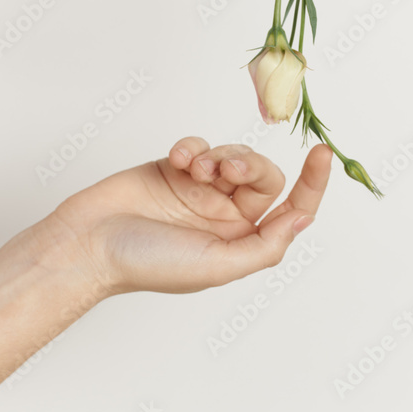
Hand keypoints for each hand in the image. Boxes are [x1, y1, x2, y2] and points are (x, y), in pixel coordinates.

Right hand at [49, 137, 332, 295]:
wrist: (88, 243)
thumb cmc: (147, 263)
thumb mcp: (218, 265)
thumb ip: (266, 245)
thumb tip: (304, 220)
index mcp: (241, 242)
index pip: (290, 210)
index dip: (312, 184)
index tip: (323, 154)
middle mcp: (225, 216)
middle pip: (263, 176)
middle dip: (250, 166)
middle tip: (227, 170)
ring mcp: (200, 191)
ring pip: (233, 156)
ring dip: (221, 155)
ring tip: (197, 168)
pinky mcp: (175, 169)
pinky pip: (200, 145)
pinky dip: (193, 147)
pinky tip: (177, 159)